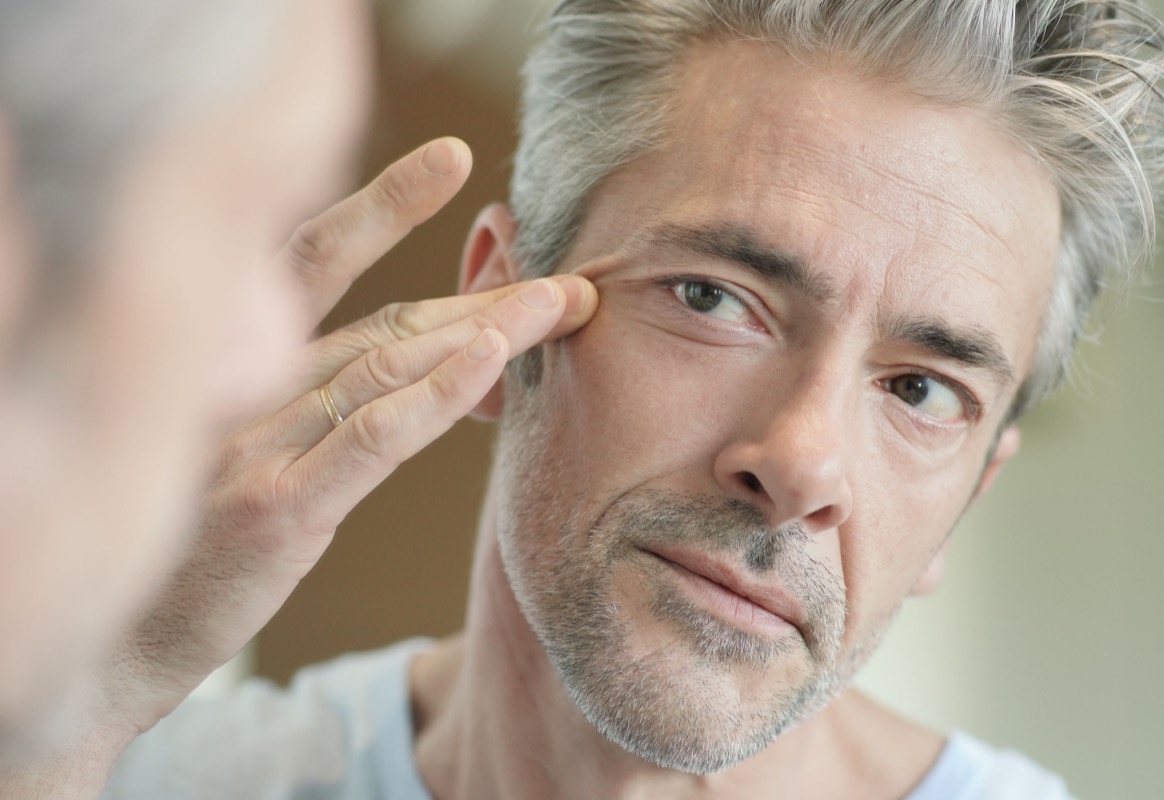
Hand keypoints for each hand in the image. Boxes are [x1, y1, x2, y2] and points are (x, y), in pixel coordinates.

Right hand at [126, 138, 594, 717]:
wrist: (112, 644)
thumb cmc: (190, 548)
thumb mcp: (250, 455)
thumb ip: (319, 404)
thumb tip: (421, 361)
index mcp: (235, 362)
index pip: (320, 265)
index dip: (389, 210)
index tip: (453, 162)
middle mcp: (243, 383)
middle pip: (382, 319)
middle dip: (483, 294)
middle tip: (567, 277)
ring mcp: (255, 441)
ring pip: (386, 362)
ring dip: (486, 329)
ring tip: (559, 304)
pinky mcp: (272, 507)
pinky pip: (370, 436)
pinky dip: (437, 392)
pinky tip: (493, 357)